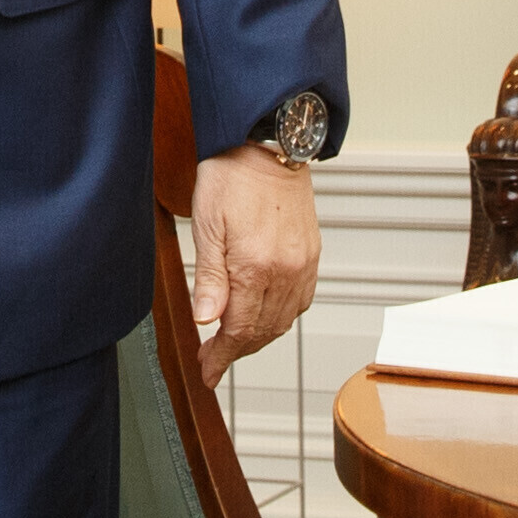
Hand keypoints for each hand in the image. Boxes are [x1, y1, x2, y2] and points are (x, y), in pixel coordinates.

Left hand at [188, 136, 322, 370]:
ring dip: (258, 338)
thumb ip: (209, 278)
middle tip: (212, 359)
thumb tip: (206, 320)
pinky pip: (301, 301)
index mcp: (256, 268)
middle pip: (263, 332)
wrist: (267, 145)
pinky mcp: (311, 254)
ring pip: (284, 321)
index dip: (221, 357)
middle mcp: (286, 271)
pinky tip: (264, 316)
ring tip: (232, 342)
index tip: (208, 372)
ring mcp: (303, 264)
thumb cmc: (231, 177)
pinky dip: (281, 318)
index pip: (240, 330)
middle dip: (236, 351)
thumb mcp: (207, 227)